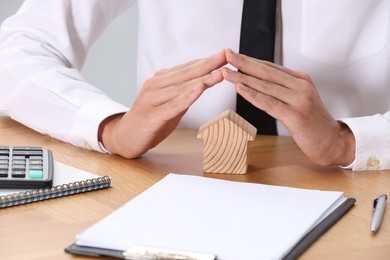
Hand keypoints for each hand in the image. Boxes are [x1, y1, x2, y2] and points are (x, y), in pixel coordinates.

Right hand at [99, 50, 225, 157]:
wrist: (124, 137)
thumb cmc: (150, 119)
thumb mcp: (171, 103)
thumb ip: (185, 92)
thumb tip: (206, 81)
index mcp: (160, 80)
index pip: (187, 68)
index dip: (207, 61)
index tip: (225, 53)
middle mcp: (155, 85)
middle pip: (186, 74)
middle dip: (208, 65)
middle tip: (226, 55)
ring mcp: (152, 100)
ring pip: (181, 88)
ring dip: (203, 80)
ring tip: (220, 73)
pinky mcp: (152, 116)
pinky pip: (173, 106)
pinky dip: (187, 97)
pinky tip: (199, 90)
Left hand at [222, 48, 354, 165]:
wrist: (333, 142)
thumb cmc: (313, 123)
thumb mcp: (300, 100)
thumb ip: (282, 90)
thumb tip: (257, 82)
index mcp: (301, 80)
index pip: (270, 67)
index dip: (250, 60)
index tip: (233, 54)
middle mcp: (301, 86)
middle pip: (266, 72)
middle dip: (243, 63)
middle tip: (226, 55)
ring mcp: (299, 100)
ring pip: (265, 86)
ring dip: (243, 79)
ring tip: (226, 72)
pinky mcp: (296, 116)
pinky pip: (269, 103)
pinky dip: (253, 95)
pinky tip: (240, 89)